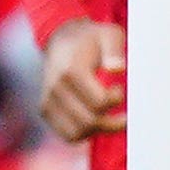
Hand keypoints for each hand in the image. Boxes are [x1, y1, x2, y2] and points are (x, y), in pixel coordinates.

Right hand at [38, 18, 125, 142]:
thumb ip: (114, 51)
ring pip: (77, 133)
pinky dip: (84, 134)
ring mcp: (47, 101)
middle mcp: (55, 88)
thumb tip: (117, 69)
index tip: (121, 90)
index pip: (99, 102)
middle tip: (125, 115)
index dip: (116, 100)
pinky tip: (96, 121)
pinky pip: (67, 134)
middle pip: (89, 121)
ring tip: (111, 119)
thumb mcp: (109, 34)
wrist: (61, 40)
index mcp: (71, 70)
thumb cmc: (91, 39)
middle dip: (112, 122)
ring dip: (98, 130)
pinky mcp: (45, 111)